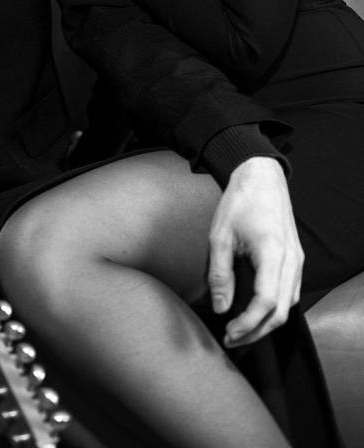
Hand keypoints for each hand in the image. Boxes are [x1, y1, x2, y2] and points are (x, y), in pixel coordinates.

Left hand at [207, 157, 302, 346]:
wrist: (262, 177)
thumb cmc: (239, 202)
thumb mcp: (220, 235)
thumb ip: (220, 274)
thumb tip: (221, 308)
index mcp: (272, 252)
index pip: (265, 302)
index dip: (248, 324)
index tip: (228, 333)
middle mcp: (291, 260)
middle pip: (281, 312)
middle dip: (257, 332)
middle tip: (232, 340)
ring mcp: (298, 261)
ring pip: (289, 306)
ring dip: (267, 324)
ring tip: (241, 331)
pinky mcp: (296, 259)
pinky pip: (291, 294)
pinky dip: (275, 310)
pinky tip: (256, 313)